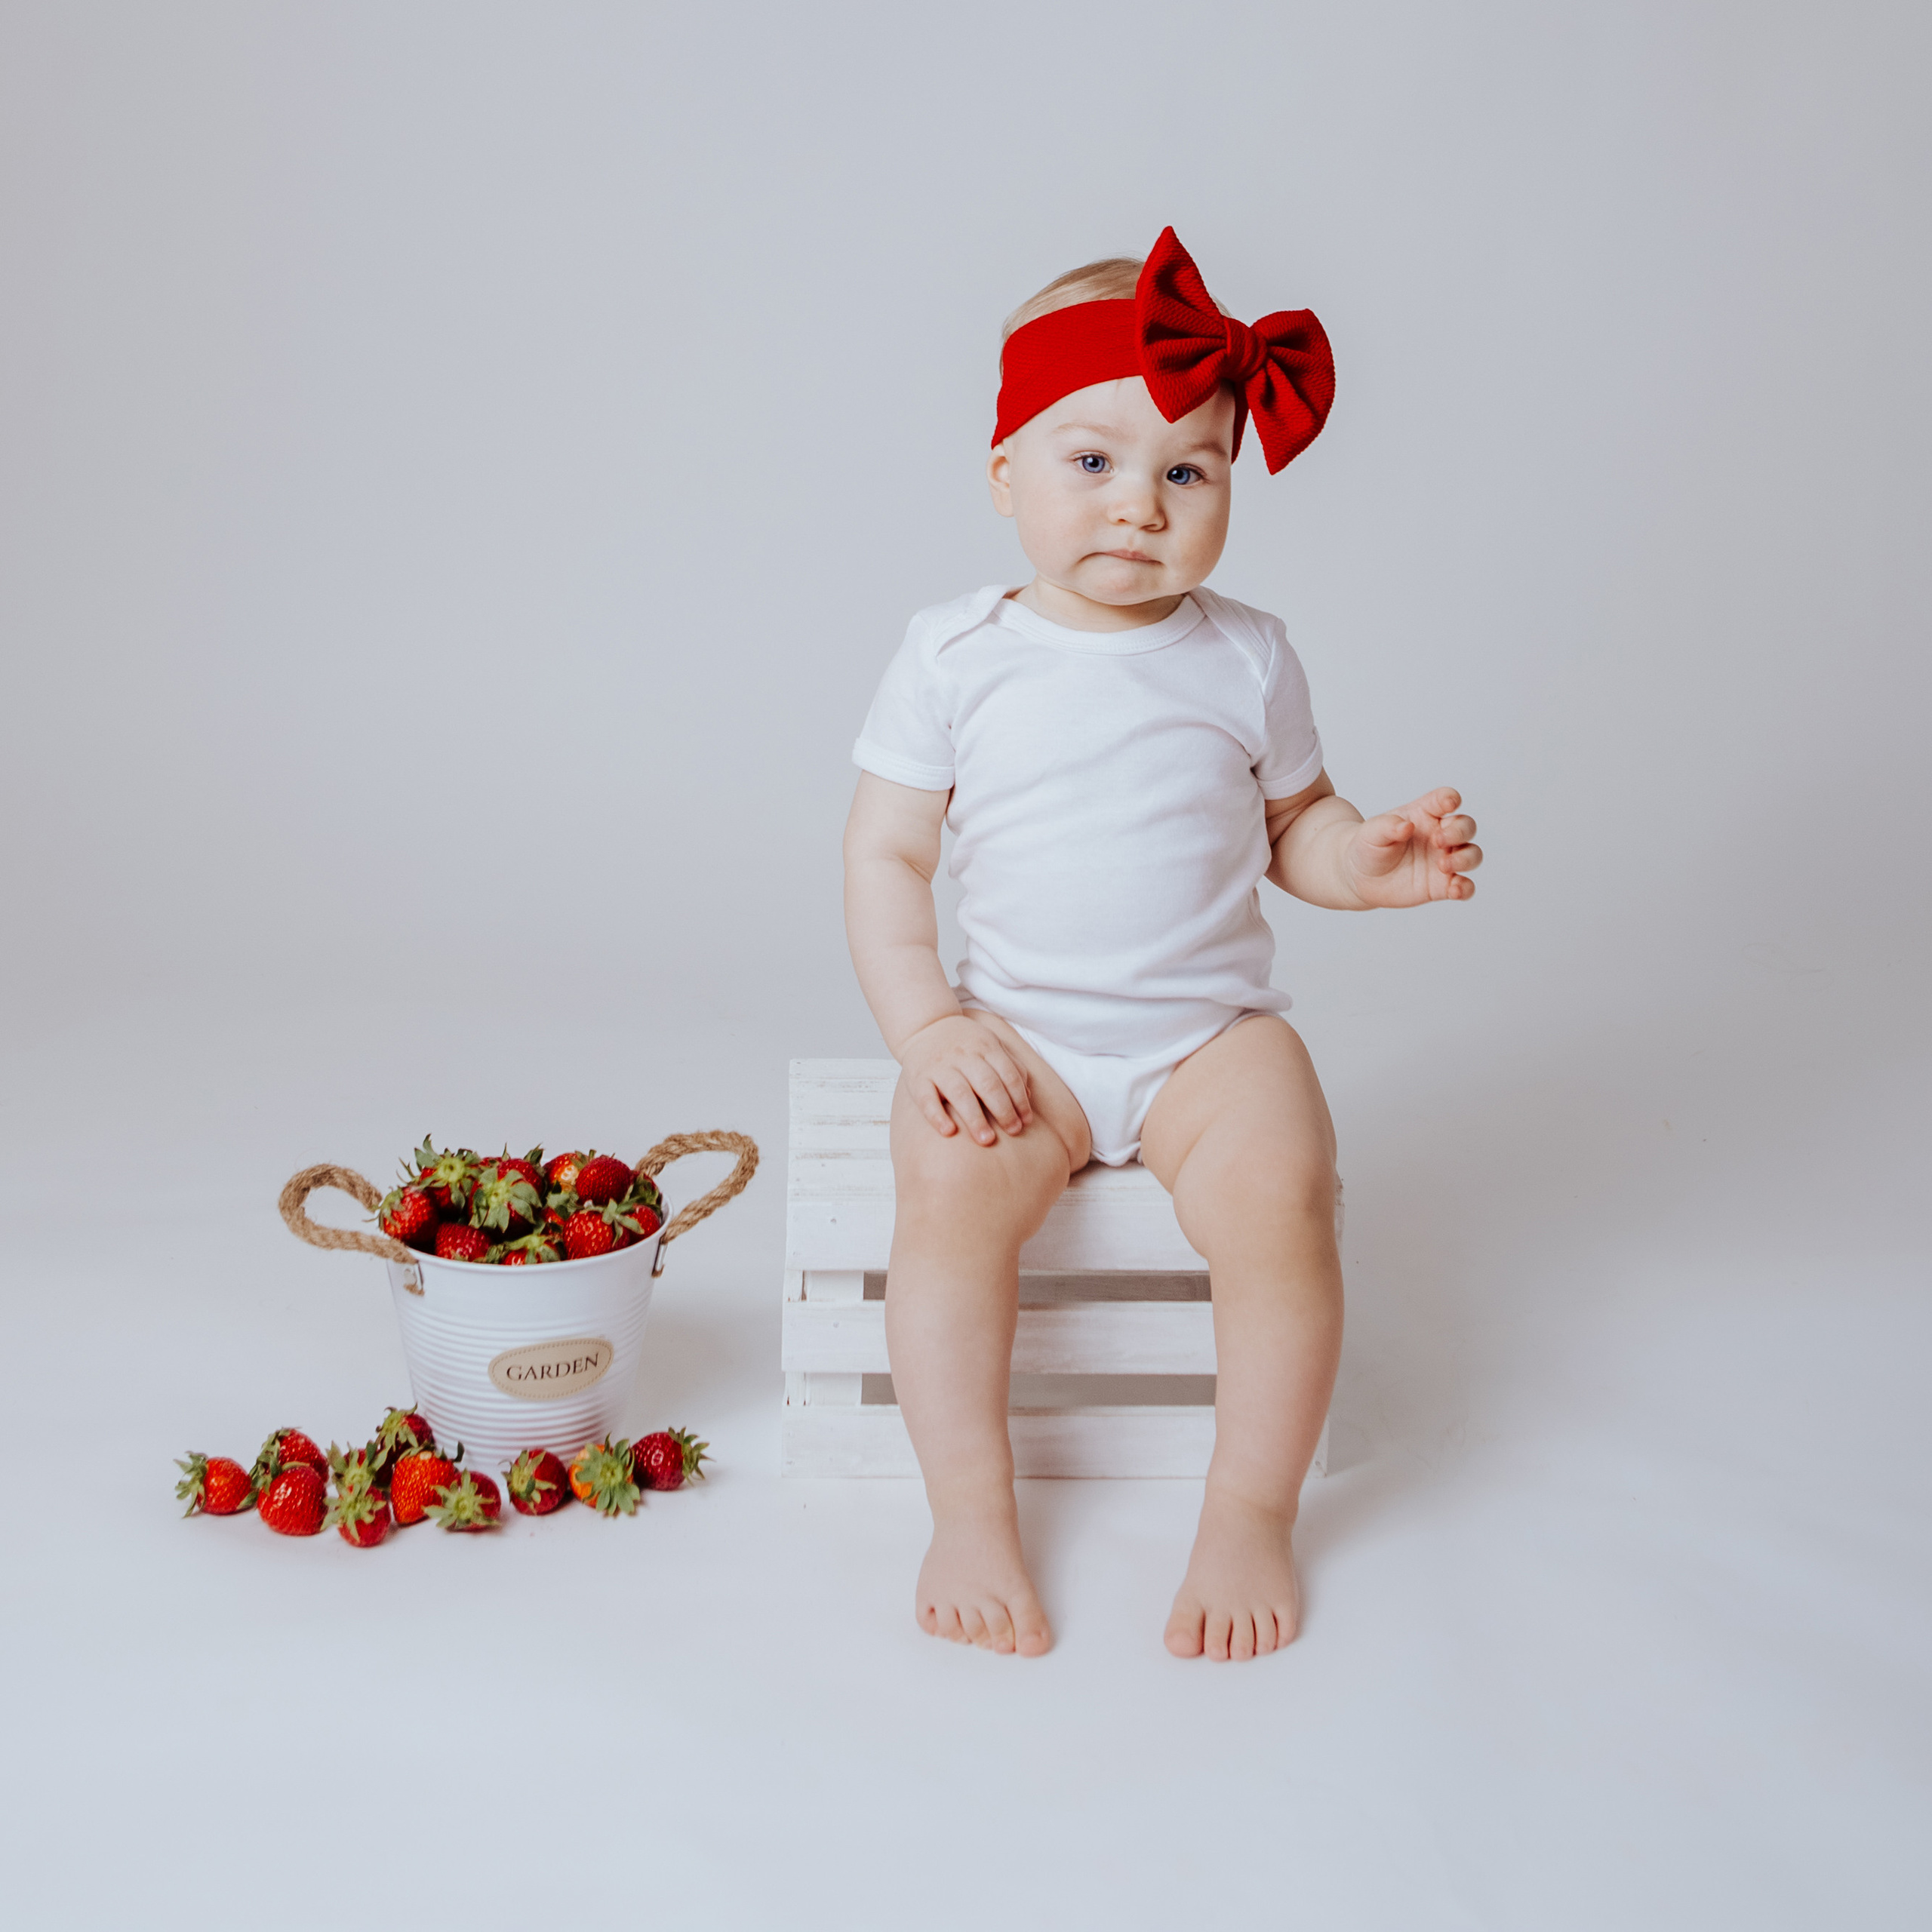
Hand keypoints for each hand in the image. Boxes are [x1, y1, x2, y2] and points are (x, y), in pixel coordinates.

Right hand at [898, 1014, 1034, 1145]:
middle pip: (988, 1085)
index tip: (1026, 1121)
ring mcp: (939, 1067)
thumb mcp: (991, 1045)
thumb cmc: (965, 1043)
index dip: (1020, 1100)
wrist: (925, 1026)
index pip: (1008, 1075)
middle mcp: (963, 1055)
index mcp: (986, 1047)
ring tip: (986, 1140)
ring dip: (975, 1118)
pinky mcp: (918, 1078)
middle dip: (1003, 1111)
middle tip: (1013, 1132)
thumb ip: (1011, 1066)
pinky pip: (926, 1099)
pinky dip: (937, 1116)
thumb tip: (1028, 1096)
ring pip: (960, 1093)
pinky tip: (949, 1132)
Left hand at [1343, 787, 1481, 906]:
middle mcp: (1440, 835)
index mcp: (1424, 814)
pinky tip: (1454, 890)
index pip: (1445, 800)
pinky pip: (1465, 886)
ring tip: (1443, 865)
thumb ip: (1387, 826)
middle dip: (1459, 831)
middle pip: (1466, 826)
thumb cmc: (1368, 847)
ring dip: (1465, 858)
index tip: (1449, 804)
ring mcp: (1444, 860)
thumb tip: (1406, 826)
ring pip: (1472, 854)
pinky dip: (1465, 888)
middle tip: (1438, 840)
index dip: (1451, 799)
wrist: (1360, 877)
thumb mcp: (1370, 833)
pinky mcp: (1442, 885)